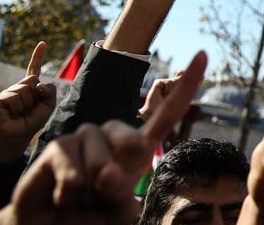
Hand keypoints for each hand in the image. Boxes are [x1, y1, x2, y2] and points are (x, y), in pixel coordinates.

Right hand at [0, 42, 57, 161]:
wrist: (18, 136)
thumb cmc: (32, 121)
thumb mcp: (48, 106)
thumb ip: (49, 92)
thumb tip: (37, 84)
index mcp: (30, 87)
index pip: (34, 69)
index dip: (38, 56)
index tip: (43, 43)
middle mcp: (17, 87)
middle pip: (33, 80)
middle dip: (35, 96)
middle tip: (28, 109)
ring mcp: (7, 92)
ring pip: (24, 89)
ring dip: (26, 104)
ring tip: (19, 113)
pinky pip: (13, 97)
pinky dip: (17, 107)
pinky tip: (11, 114)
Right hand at [0, 51, 206, 224]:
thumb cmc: (90, 215)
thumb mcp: (116, 211)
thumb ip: (121, 197)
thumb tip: (107, 175)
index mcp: (137, 148)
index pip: (167, 114)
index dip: (186, 86)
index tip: (203, 55)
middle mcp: (113, 135)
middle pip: (134, 144)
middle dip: (122, 175)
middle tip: (102, 195)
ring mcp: (86, 136)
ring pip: (101, 162)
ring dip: (91, 191)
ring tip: (80, 198)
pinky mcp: (60, 146)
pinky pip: (73, 171)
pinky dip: (70, 193)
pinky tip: (63, 197)